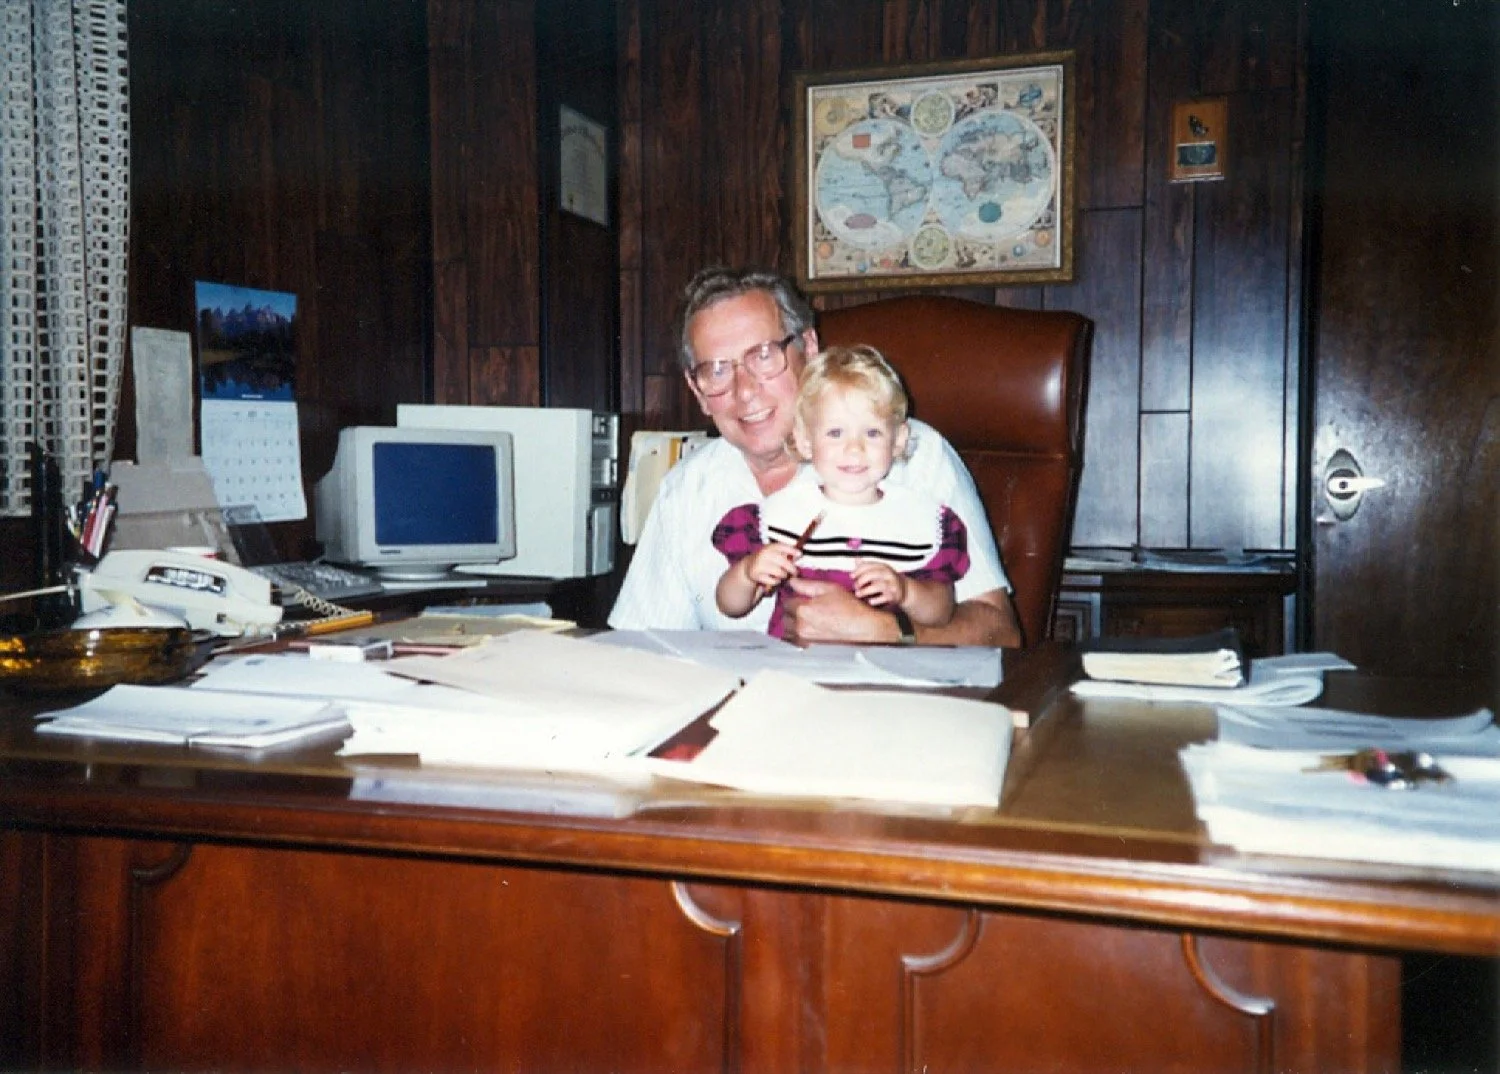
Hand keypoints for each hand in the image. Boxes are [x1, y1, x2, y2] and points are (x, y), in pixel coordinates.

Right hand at [745, 542, 799, 590]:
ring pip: (780, 573)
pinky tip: (775, 579)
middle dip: (791, 568)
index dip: (792, 550)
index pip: (781, 546)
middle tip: (795, 572)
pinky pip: (773, 581)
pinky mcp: (756, 575)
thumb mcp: (774, 553)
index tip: (800, 554)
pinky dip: (776, 581)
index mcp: (769, 547)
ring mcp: (759, 565)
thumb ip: (786, 553)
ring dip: (784, 575)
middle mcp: (763, 554)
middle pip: (783, 561)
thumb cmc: (767, 560)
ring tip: (783, 575)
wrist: (749, 566)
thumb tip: (799, 555)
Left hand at [780, 576, 900, 643]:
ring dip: (791, 622)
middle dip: (790, 609)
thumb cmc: (850, 609)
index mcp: (804, 610)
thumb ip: (806, 584)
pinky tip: (807, 626)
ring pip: (787, 628)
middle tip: (801, 603)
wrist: (862, 626)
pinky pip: (794, 639)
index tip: (796, 593)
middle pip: (784, 615)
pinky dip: (796, 633)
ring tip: (804, 616)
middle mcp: (802, 626)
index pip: (785, 600)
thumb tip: (793, 581)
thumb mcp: (828, 588)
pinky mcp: (810, 645)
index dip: (791, 595)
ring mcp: (805, 637)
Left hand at [849, 560, 905, 607]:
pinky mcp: (894, 596)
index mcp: (883, 567)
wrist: (905, 591)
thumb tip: (855, 558)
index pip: (869, 566)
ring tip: (858, 594)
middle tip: (855, 586)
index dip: (858, 570)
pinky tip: (869, 601)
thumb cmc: (886, 580)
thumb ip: (866, 566)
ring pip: (877, 586)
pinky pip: (883, 598)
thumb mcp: (878, 571)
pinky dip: (875, 600)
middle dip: (861, 580)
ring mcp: (892, 585)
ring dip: (865, 591)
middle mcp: (889, 574)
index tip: (851, 576)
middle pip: (872, 574)